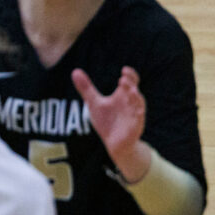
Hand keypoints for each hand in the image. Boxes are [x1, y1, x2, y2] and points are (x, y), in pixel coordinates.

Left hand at [72, 66, 149, 181]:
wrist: (114, 144)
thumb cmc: (106, 121)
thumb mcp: (94, 103)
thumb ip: (86, 88)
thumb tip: (75, 71)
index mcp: (122, 95)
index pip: (131, 81)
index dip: (130, 75)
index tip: (124, 70)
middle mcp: (130, 103)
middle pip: (135, 90)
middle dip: (131, 84)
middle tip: (123, 79)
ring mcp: (134, 115)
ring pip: (139, 104)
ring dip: (136, 97)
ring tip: (131, 90)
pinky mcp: (135, 127)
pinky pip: (139, 120)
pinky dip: (138, 114)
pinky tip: (137, 110)